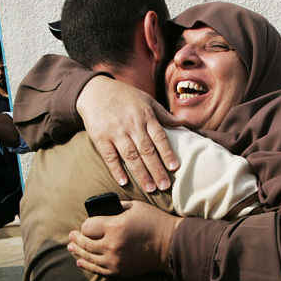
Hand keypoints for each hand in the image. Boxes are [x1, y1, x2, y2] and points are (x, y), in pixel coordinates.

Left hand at [67, 200, 182, 276]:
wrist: (171, 245)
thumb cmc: (154, 222)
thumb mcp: (135, 206)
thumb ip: (115, 207)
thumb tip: (100, 210)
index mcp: (115, 227)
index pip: (88, 227)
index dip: (85, 225)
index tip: (87, 224)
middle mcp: (112, 245)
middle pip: (84, 243)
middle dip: (76, 238)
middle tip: (71, 235)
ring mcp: (115, 260)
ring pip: (88, 257)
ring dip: (78, 252)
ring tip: (71, 247)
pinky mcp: (120, 271)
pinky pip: (98, 269)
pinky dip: (87, 264)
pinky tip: (80, 261)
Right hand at [77, 76, 183, 191]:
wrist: (95, 91)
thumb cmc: (125, 97)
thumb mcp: (146, 100)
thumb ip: (164, 115)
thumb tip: (184, 123)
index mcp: (145, 116)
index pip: (159, 137)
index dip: (167, 153)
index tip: (174, 167)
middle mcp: (132, 125)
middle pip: (146, 150)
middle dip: (156, 169)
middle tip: (165, 186)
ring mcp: (115, 132)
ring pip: (130, 156)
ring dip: (141, 174)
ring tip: (150, 188)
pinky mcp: (100, 137)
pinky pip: (109, 156)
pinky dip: (116, 170)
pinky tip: (124, 182)